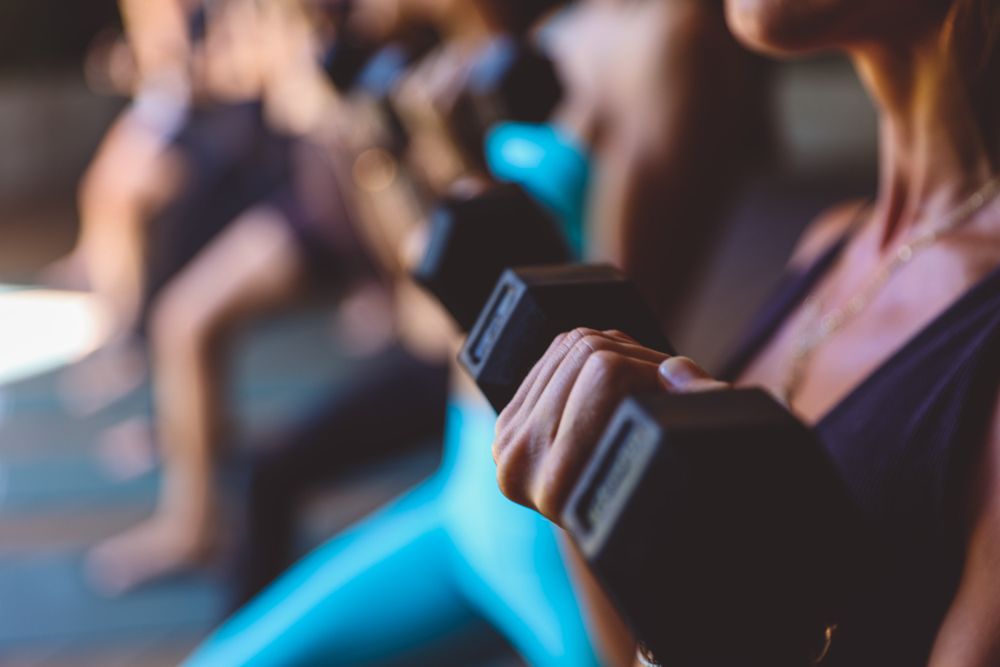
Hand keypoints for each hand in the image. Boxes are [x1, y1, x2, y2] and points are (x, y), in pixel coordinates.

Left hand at [493, 328, 726, 524]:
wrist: (618, 530)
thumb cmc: (662, 502)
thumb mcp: (688, 460)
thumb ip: (698, 412)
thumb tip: (675, 371)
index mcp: (559, 483)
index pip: (606, 373)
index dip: (655, 371)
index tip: (675, 393)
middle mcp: (521, 464)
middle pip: (588, 352)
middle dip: (640, 361)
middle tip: (664, 390)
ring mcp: (507, 441)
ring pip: (572, 344)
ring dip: (620, 354)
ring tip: (645, 391)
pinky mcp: (507, 422)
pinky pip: (555, 353)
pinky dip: (595, 357)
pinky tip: (616, 387)